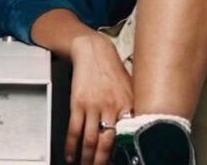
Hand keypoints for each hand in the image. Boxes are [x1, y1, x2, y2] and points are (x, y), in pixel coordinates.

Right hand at [66, 33, 132, 164]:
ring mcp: (94, 105)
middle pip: (107, 142)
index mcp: (128, 105)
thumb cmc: (113, 72)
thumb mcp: (130, 90)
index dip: (123, 153)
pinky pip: (74, 130)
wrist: (94, 52)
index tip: (121, 162)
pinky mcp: (78, 103)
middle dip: (102, 161)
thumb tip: (135, 133)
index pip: (127, 136)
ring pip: (90, 139)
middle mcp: (111, 106)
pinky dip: (71, 146)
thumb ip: (133, 111)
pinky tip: (71, 155)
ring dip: (87, 157)